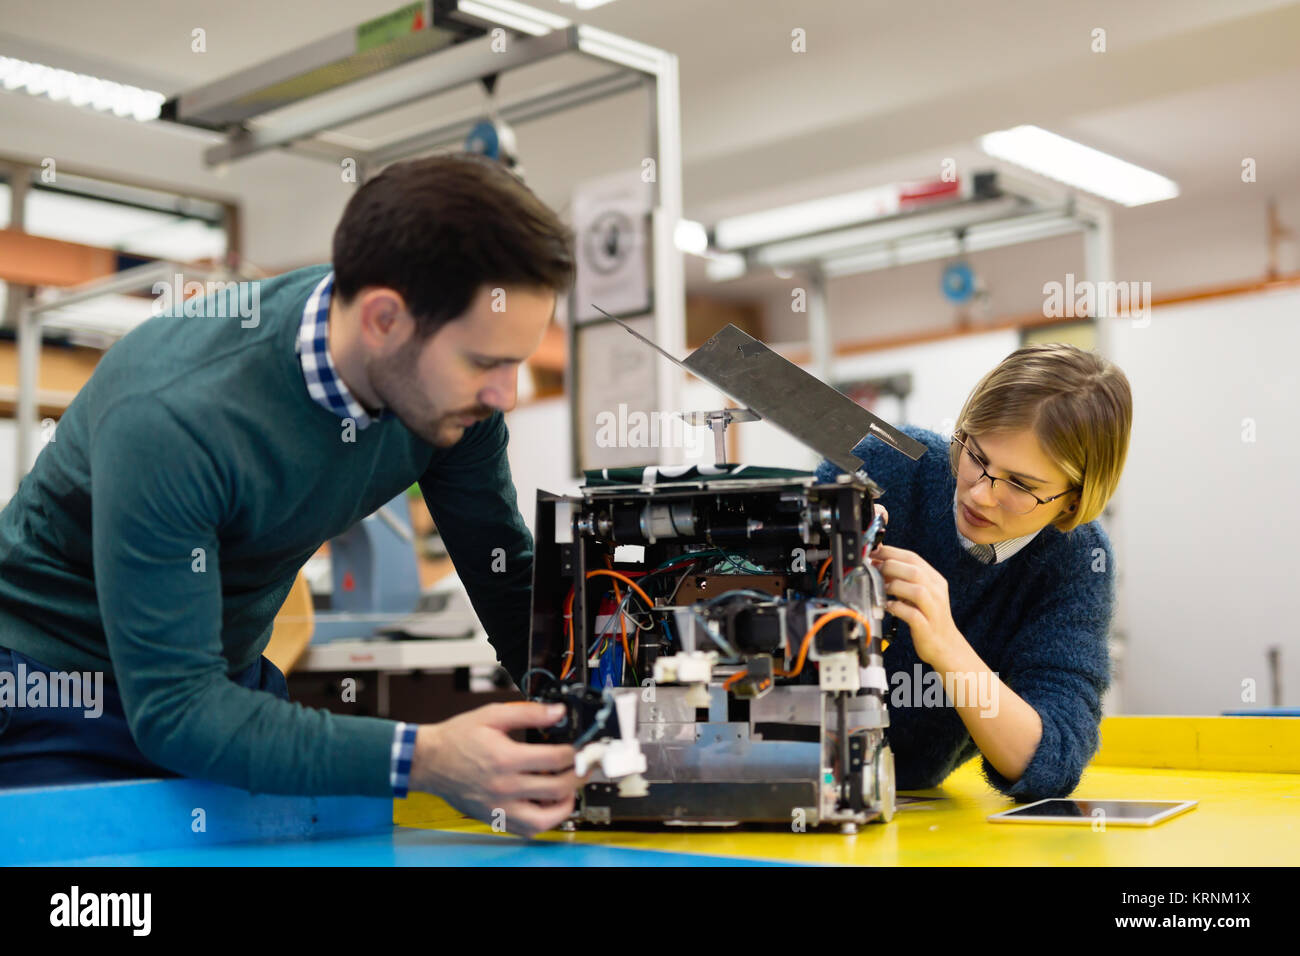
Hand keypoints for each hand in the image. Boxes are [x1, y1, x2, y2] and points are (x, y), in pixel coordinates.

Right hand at [410, 701, 585, 837]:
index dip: (576, 752)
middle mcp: (504, 787)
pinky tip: (547, 804)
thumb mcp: (493, 715)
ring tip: (569, 790)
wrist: (429, 761)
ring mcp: (499, 806)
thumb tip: (557, 712)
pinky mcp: (494, 818)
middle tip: (584, 767)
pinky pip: (527, 829)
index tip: (582, 747)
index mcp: (506, 758)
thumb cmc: (457, 738)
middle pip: (558, 788)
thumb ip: (529, 713)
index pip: (556, 759)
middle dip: (578, 776)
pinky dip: (544, 820)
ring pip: (546, 818)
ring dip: (566, 804)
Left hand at [869, 543, 964, 667]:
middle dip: (890, 566)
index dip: (891, 552)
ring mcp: (933, 610)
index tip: (873, 552)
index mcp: (935, 580)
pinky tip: (888, 606)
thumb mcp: (918, 593)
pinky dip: (897, 608)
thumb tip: (878, 561)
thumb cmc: (927, 617)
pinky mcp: (927, 627)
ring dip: (895, 586)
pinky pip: (912, 614)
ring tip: (882, 588)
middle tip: (874, 570)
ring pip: (917, 591)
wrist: (946, 645)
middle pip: (915, 571)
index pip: (913, 558)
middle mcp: (937, 592)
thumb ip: (903, 578)